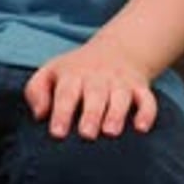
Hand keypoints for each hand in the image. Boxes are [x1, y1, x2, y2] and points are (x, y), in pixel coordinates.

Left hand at [24, 40, 156, 140]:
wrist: (116, 49)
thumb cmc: (75, 70)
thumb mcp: (51, 72)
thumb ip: (36, 90)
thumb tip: (39, 114)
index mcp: (73, 74)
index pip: (66, 92)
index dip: (61, 112)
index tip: (57, 133)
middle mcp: (97, 77)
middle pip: (94, 94)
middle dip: (91, 114)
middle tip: (86, 134)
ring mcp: (120, 82)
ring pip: (120, 96)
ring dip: (116, 113)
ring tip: (110, 131)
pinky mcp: (140, 88)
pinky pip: (147, 99)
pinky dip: (147, 112)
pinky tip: (141, 128)